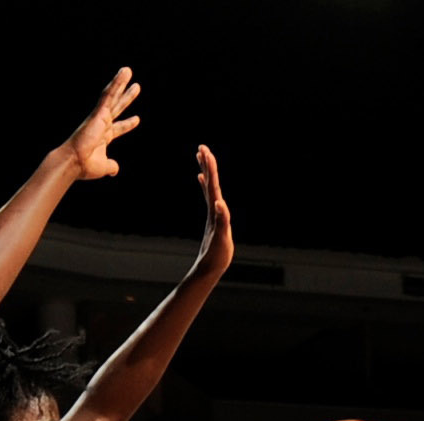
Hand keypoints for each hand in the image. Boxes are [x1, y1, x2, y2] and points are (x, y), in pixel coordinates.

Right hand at [61, 68, 141, 181]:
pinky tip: (123, 74)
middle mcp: (102, 124)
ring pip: (112, 96)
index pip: (118, 128)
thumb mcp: (104, 167)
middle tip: (136, 87)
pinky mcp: (98, 113)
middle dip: (127, 98)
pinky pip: (108, 95)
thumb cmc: (85, 166)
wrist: (74, 162)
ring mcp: (100, 117)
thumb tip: (115, 170)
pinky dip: (116, 84)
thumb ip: (111, 166)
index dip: (127, 124)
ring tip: (127, 70)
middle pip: (118, 107)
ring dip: (120, 83)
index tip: (137, 119)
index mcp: (103, 137)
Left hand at [191, 145, 232, 277]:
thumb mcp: (221, 238)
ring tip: (202, 157)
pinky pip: (209, 197)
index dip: (210, 168)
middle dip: (206, 165)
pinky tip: (203, 181)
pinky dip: (207, 186)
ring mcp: (212, 214)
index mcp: (214, 211)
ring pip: (208, 188)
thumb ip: (221, 221)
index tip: (205, 151)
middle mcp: (212, 210)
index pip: (212, 185)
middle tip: (202, 147)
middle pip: (209, 183)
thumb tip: (219, 203)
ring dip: (206, 172)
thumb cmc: (216, 256)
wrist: (208, 269)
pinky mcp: (213, 219)